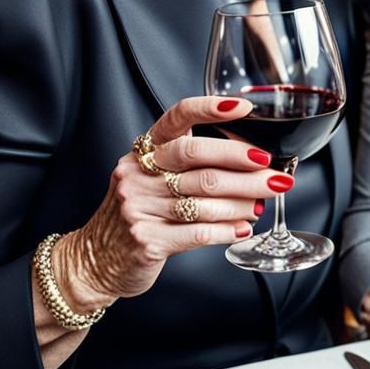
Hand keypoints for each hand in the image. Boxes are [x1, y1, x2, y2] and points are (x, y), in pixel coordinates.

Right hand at [58, 96, 293, 308]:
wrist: (94, 260)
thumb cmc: (140, 211)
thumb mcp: (153, 176)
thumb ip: (191, 162)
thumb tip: (252, 159)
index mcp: (145, 150)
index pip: (178, 116)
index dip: (210, 108)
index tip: (244, 108)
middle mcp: (139, 173)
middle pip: (199, 158)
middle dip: (244, 163)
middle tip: (274, 172)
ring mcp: (140, 206)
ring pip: (204, 198)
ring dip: (243, 201)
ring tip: (264, 201)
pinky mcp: (147, 240)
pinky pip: (198, 232)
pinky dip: (227, 230)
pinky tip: (244, 228)